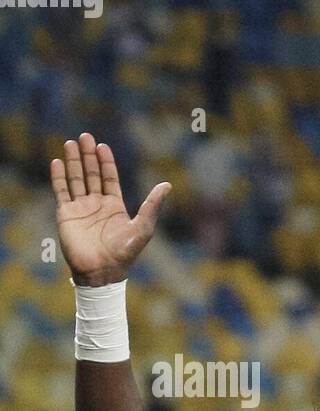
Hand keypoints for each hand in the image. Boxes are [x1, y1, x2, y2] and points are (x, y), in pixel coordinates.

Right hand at [51, 133, 170, 285]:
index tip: (102, 146)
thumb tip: (167, 184)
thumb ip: (152, 205)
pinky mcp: (66, 214)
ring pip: (76, 179)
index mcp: (114, 206)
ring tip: (71, 143)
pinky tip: (58, 162)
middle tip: (84, 136)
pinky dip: (59, 176)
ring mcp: (81, 208)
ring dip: (73, 161)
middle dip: (88, 155)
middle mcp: (97, 204)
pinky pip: (61, 191)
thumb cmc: (124, 252)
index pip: (109, 178)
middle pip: (91, 174)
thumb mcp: (143, 227)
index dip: (105, 162)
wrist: (101, 270)